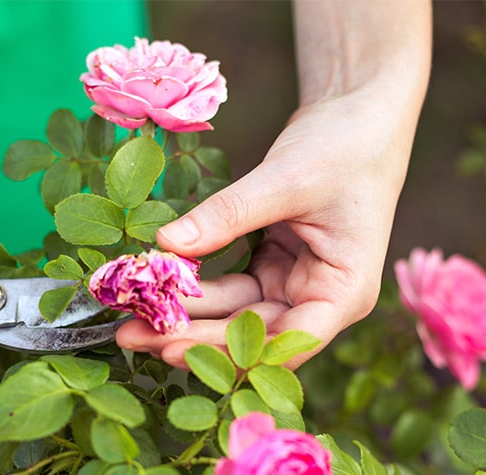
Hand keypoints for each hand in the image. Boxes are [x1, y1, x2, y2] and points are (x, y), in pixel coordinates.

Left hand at [116, 91, 416, 368]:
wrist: (357, 112)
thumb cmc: (343, 145)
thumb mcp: (284, 179)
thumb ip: (227, 215)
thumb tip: (166, 244)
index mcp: (344, 292)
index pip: (285, 341)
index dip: (228, 351)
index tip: (171, 348)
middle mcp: (320, 300)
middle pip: (251, 334)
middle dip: (191, 337)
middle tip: (131, 336)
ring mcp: (293, 287)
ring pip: (233, 315)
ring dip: (185, 317)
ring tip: (129, 320)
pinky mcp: (272, 269)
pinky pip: (228, 290)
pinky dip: (193, 290)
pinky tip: (154, 290)